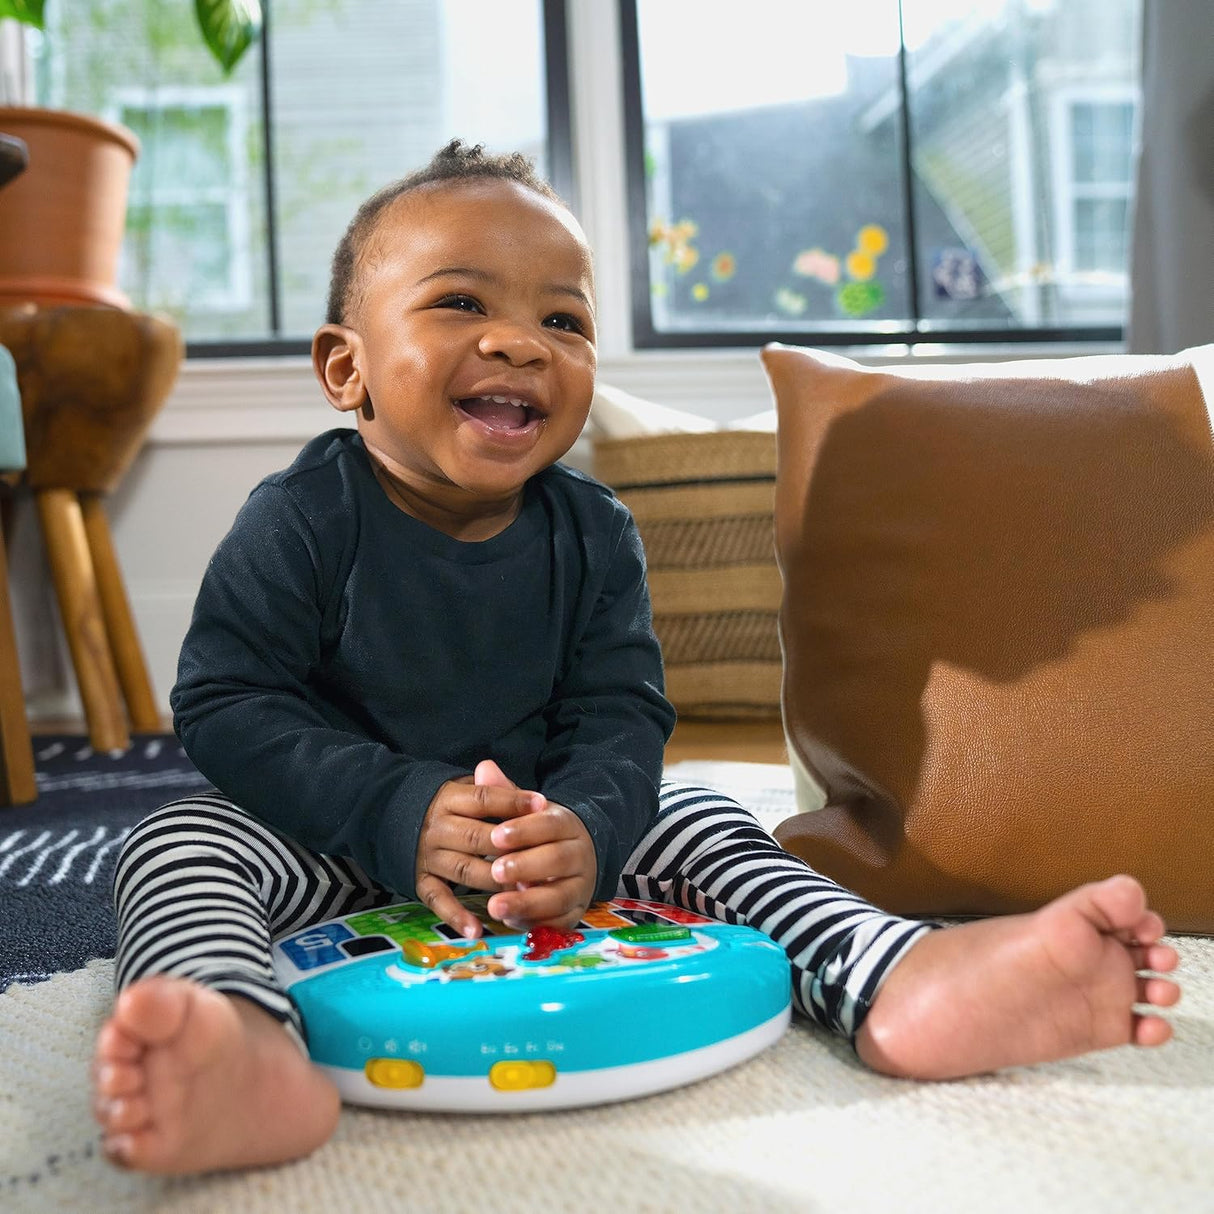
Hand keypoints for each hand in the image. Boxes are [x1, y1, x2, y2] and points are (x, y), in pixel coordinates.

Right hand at [415, 771, 544, 938]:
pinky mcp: (422, 881)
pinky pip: (438, 900)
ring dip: (494, 882)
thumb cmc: (454, 807)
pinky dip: (457, 916)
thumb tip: (535, 802)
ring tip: (522, 892)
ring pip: (464, 870)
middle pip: (476, 837)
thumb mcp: (470, 789)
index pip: (483, 799)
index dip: (512, 802)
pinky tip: (477, 929)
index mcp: (449, 799)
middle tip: (539, 858)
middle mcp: (436, 828)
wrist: (401, 819)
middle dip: (508, 849)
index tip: (541, 806)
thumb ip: (500, 793)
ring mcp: (428, 856)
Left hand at [476, 761, 597, 929]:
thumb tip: (483, 767)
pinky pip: (559, 921)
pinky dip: (536, 923)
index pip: (549, 825)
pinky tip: (510, 921)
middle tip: (495, 870)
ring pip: (559, 895)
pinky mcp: (576, 911)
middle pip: (558, 859)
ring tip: (494, 905)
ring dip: (527, 902)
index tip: (495, 836)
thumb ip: (505, 794)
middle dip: (525, 866)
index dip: (524, 830)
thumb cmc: (540, 833)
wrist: (578, 857)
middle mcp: (580, 854)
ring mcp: (581, 885)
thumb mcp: (526, 811)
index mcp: (567, 824)